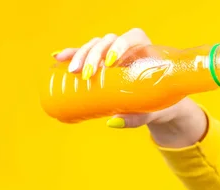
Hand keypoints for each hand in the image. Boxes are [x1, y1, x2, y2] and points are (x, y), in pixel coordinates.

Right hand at [51, 28, 206, 146]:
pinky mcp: (104, 63)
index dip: (120, 45)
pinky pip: (87, 55)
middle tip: (87, 74)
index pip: (133, 37)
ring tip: (72, 71)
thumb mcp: (152, 111)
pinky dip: (72, 55)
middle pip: (109, 41)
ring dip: (81, 54)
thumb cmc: (160, 105)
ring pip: (96, 45)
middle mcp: (130, 48)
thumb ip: (137, 118)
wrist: (161, 105)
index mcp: (148, 52)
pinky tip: (58, 58)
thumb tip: (112, 122)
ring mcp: (115, 54)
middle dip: (94, 54)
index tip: (110, 62)